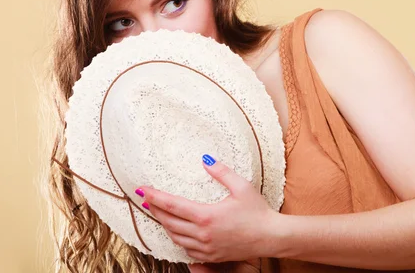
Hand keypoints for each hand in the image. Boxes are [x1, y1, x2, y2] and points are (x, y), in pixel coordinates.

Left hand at [137, 154, 280, 262]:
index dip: (155, 197)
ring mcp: (205, 247)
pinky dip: (178, 239)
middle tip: (147, 200)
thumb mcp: (242, 186)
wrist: (270, 237)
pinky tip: (178, 231)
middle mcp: (202, 234)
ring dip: (165, 225)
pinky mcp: (211, 255)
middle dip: (155, 210)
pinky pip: (186, 249)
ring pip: (175, 237)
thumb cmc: (258, 212)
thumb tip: (205, 159)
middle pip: (169, 222)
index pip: (172, 205)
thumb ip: (222, 172)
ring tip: (160, 214)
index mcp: (206, 216)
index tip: (143, 190)